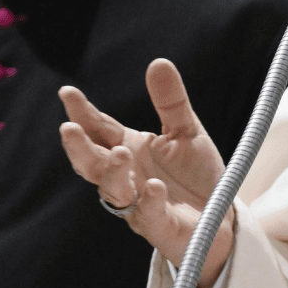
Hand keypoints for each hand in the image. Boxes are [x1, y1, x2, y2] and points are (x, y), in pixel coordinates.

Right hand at [59, 59, 232, 287]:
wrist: (220, 218)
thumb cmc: (195, 174)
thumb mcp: (186, 132)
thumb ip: (171, 102)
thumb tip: (158, 61)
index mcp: (128, 148)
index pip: (99, 129)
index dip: (82, 113)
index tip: (67, 93)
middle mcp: (126, 176)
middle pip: (92, 162)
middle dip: (79, 147)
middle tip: (68, 129)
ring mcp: (138, 203)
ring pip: (112, 190)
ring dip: (112, 172)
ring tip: (120, 152)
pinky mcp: (159, 226)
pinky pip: (148, 215)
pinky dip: (149, 202)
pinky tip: (154, 187)